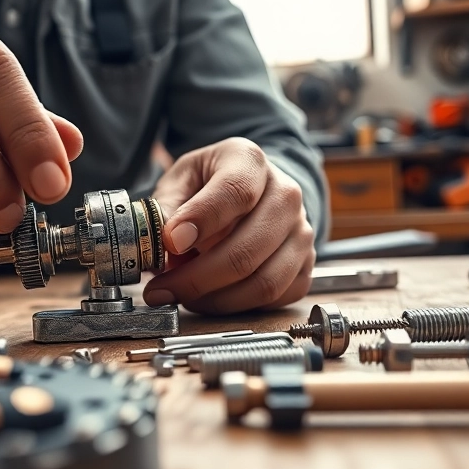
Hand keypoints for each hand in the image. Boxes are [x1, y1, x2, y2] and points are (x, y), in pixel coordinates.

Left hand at [143, 138, 314, 314]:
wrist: (253, 189)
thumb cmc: (211, 184)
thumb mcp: (181, 179)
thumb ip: (167, 207)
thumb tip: (164, 240)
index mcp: (251, 162)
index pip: (235, 192)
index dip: (202, 221)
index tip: (172, 242)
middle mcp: (286, 194)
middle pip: (247, 249)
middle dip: (197, 278)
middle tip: (163, 287)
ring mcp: (300, 232)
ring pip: (263, 282)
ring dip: (216, 299)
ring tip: (183, 295)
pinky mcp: (305, 264)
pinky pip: (275, 298)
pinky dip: (237, 306)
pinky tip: (210, 297)